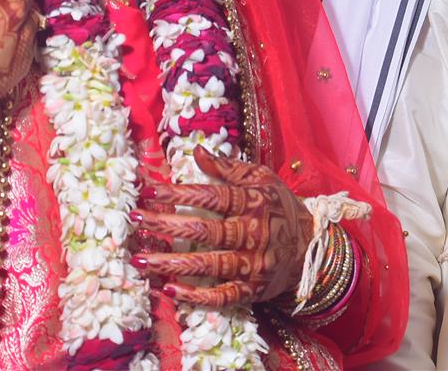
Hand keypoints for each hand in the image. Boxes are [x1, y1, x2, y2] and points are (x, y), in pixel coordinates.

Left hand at [132, 145, 312, 305]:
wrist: (312, 247)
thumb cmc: (280, 207)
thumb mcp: (261, 179)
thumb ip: (227, 168)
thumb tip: (196, 150)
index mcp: (254, 202)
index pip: (212, 197)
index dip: (180, 194)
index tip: (150, 192)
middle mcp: (253, 233)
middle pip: (205, 230)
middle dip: (166, 225)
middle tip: (135, 220)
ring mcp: (253, 265)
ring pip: (208, 265)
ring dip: (172, 263)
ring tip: (141, 261)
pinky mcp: (252, 290)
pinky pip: (222, 296)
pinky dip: (197, 297)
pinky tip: (170, 290)